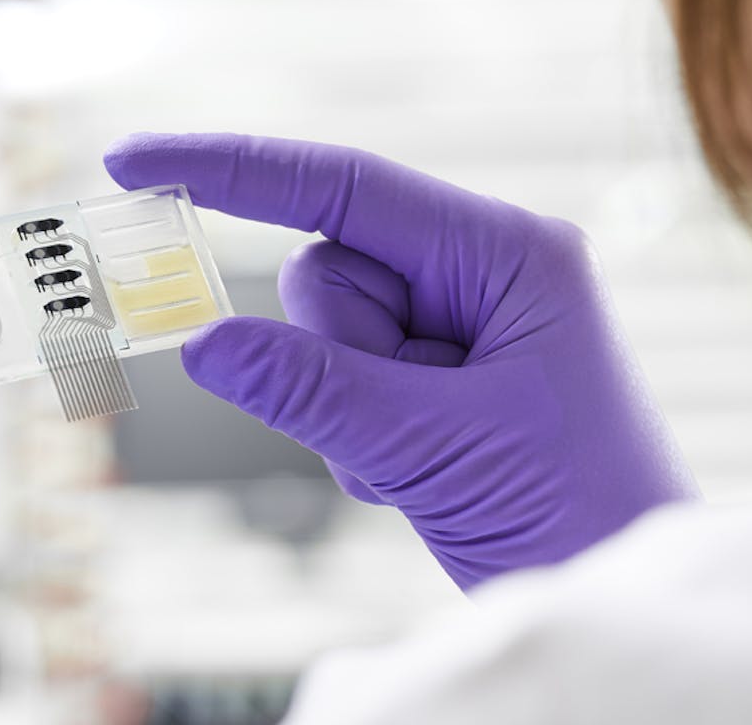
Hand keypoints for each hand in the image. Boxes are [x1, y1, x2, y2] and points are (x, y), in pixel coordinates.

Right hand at [105, 134, 695, 588]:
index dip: (234, 169)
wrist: (616, 589)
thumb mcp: (434, 447)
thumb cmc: (574, 510)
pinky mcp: (434, 380)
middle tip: (405, 429)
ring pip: (319, 338)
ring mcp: (456, 327)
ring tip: (424, 465)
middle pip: (325, 273)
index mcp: (507, 254)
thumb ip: (310, 390)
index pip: (346, 186)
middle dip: (336, 358)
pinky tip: (424, 478)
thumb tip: (201, 342)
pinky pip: (335, 387)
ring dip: (346, 413)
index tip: (134, 161)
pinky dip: (358, 442)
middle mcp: (482, 272)